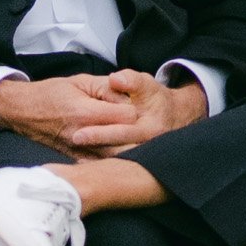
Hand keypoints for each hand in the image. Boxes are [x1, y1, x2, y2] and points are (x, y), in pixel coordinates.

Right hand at [0, 71, 205, 156]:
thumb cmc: (51, 93)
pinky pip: (98, 166)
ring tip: (143, 147)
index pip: (125, 117)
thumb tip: (128, 94)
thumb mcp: (79, 81)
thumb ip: (106, 87)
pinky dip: (112, 164)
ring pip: (113, 157)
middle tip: (152, 132)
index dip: (137, 112)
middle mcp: (83, 135)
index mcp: (86, 112)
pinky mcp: (73, 159)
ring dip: (129, 152)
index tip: (144, 109)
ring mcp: (77, 150)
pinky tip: (124, 161)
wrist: (20, 111)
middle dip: (139, 136)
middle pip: (123, 142)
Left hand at [72, 69, 207, 154]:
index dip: (100, 133)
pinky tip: (80, 160)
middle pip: (115, 151)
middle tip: (71, 141)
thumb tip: (115, 79)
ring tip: (71, 152)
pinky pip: (114, 165)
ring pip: (113, 160)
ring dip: (92, 157)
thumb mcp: (147, 84)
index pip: (121, 132)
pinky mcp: (136, 160)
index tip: (78, 134)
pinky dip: (96, 164)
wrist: (174, 117)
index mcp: (151, 128)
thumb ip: (132, 80)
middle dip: (92, 147)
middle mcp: (147, 146)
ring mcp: (142, 156)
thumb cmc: (156, 98)